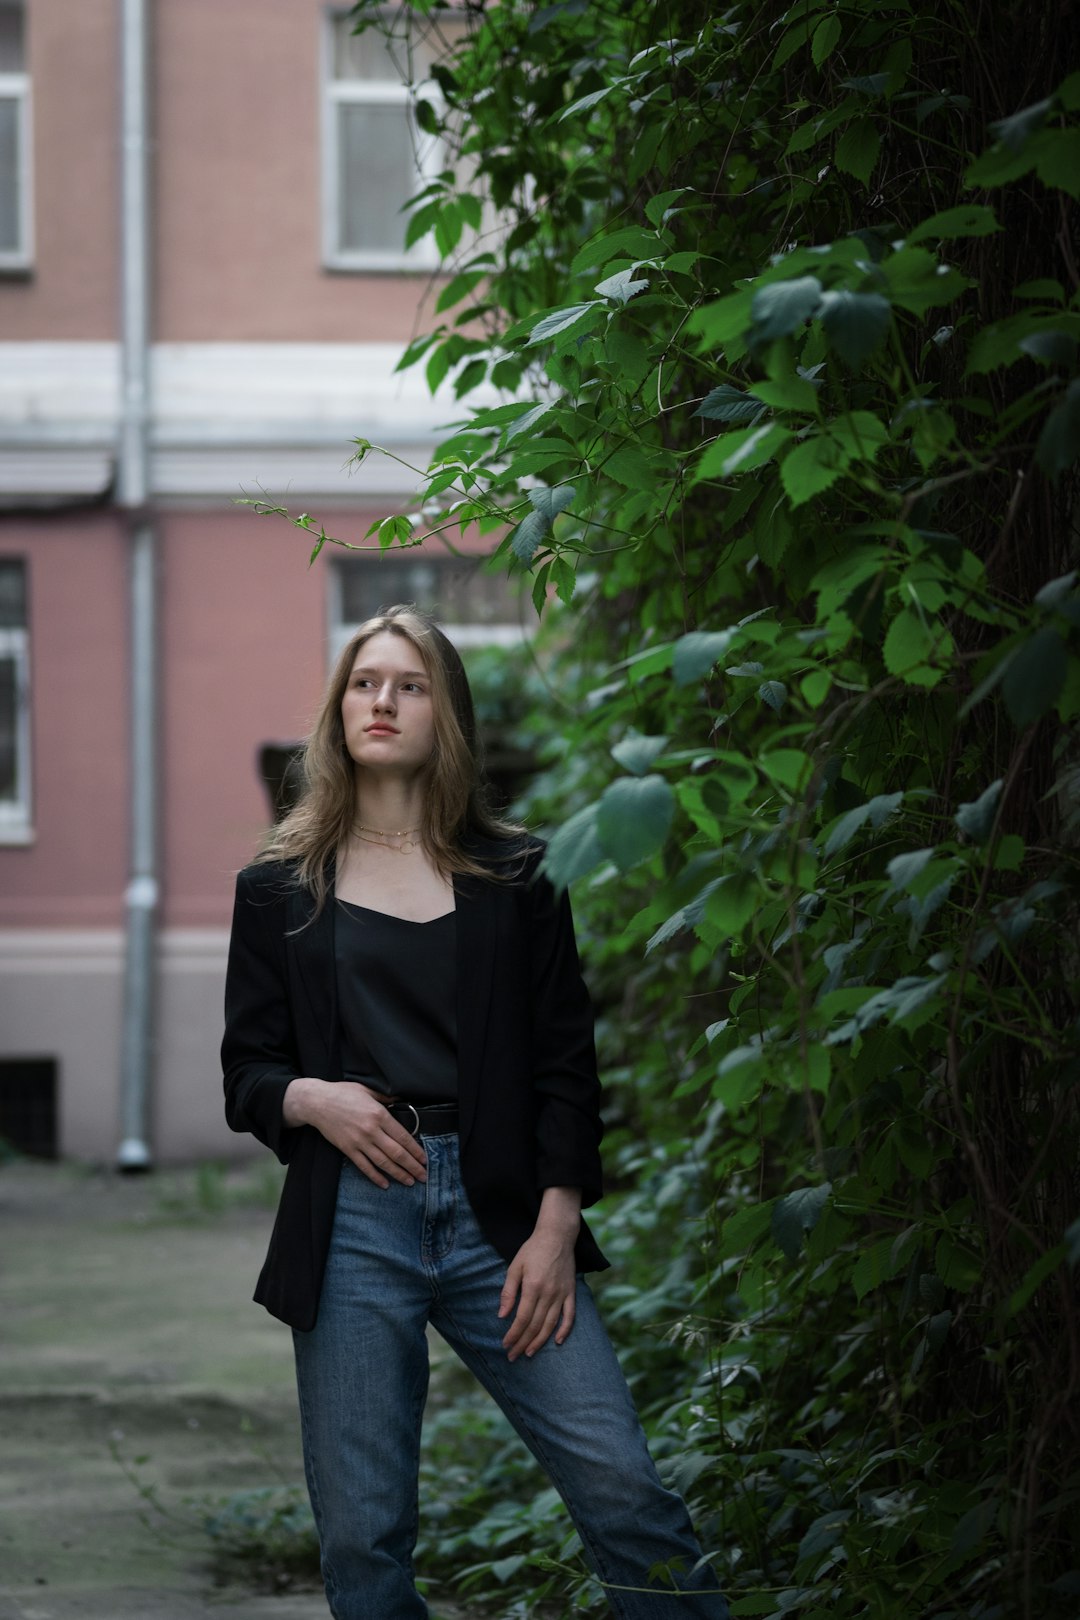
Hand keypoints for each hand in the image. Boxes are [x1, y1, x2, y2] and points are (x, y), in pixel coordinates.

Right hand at [283, 1077, 426, 1188]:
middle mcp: (371, 1130)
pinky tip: (385, 1184)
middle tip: (423, 1176)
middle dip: (412, 1166)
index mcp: (379, 1114)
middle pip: (396, 1153)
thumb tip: (400, 1099)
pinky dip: (375, 1177)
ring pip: (383, 1163)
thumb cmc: (343, 1093)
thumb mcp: (367, 1090)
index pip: (403, 1137)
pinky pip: (364, 1167)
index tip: (424, 1159)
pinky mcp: (347, 1149)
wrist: (317, 1102)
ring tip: (409, 1182)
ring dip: (398, 1174)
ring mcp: (359, 1142)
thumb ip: (385, 1097)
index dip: (416, 1150)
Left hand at [498, 1188, 580, 1360]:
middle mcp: (549, 1293)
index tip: (505, 1344)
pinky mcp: (571, 1292)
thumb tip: (502, 1315)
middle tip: (513, 1356)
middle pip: (535, 1325)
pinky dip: (565, 1330)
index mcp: (533, 1287)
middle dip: (522, 1343)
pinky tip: (558, 1341)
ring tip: (529, 1353)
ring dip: (539, 1341)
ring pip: (551, 1325)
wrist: (557, 1236)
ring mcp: (562, 1294)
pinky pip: (570, 1315)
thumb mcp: (515, 1267)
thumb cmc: (532, 1250)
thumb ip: (508, 1291)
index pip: (522, 1318)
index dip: (513, 1334)